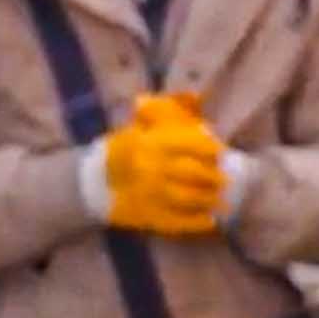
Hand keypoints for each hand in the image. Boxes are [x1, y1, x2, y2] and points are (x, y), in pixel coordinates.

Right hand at [101, 93, 226, 235]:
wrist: (93, 182)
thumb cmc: (126, 149)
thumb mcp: (142, 125)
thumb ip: (167, 111)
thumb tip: (195, 94)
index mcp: (152, 142)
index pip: (191, 145)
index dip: (210, 150)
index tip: (220, 153)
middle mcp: (152, 168)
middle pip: (194, 173)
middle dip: (214, 177)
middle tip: (225, 180)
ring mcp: (150, 195)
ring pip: (189, 198)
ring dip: (209, 200)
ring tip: (221, 200)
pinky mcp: (148, 217)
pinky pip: (178, 222)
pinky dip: (197, 223)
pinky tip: (210, 221)